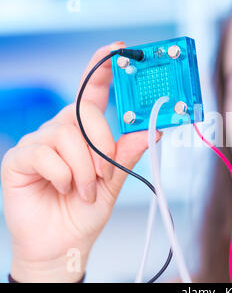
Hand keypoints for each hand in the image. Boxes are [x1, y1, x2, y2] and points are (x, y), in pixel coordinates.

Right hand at [1, 42, 161, 281]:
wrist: (64, 243)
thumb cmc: (86, 210)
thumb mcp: (115, 181)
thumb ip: (128, 154)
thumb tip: (151, 130)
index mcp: (85, 131)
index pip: (91, 91)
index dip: (102, 67)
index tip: (118, 50)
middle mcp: (60, 130)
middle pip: (82, 113)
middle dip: (101, 145)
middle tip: (105, 174)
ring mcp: (38, 142)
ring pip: (66, 135)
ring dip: (83, 167)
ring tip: (84, 190)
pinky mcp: (19, 158)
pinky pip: (45, 154)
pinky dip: (63, 175)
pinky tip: (63, 189)